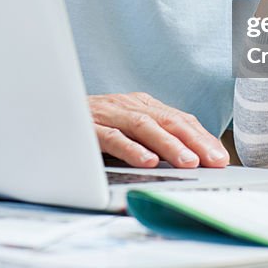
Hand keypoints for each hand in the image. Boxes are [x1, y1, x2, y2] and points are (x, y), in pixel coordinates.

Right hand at [88, 92, 229, 167]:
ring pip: (145, 127)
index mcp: (142, 105)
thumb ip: (152, 140)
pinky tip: (147, 162)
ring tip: (189, 162)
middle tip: (214, 161)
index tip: (221, 158)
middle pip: (169, 120)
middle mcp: (129, 105)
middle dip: (195, 142)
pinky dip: (131, 149)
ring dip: (169, 145)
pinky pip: (112, 137)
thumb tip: (189, 159)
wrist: (46, 109)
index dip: (202, 137)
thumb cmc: (92, 127)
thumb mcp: (126, 130)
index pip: (180, 119)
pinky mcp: (88, 127)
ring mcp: (109, 114)